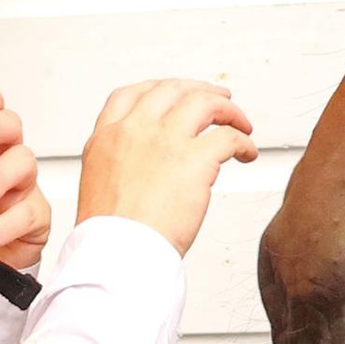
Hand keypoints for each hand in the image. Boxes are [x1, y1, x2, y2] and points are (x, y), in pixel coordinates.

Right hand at [74, 80, 256, 254]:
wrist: (119, 254)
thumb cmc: (111, 236)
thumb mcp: (98, 188)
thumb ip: (119, 166)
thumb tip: (142, 168)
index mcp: (107, 138)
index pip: (130, 95)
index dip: (157, 89)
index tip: (174, 94)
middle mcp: (135, 131)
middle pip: (172, 90)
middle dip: (199, 91)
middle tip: (218, 100)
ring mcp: (165, 141)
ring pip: (204, 103)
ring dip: (227, 109)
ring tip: (240, 122)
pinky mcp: (194, 159)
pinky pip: (228, 137)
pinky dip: (243, 141)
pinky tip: (246, 152)